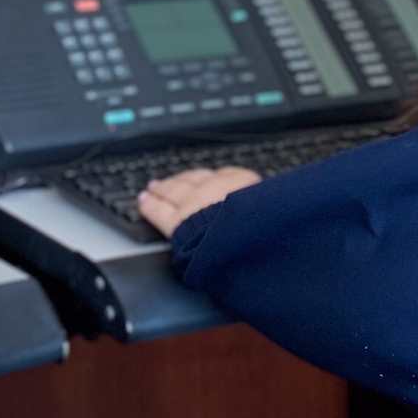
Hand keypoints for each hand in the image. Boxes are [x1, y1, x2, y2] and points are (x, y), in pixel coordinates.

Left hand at [136, 166, 260, 237]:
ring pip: (174, 191)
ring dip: (164, 188)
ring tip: (155, 187)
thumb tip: (269, 210)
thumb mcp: (274, 212)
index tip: (209, 180)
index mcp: (244, 182)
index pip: (226, 176)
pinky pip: (158, 209)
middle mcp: (216, 186)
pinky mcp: (177, 221)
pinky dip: (149, 204)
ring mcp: (193, 202)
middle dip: (185, 181)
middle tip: (178, 181)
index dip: (213, 179)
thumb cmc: (266, 229)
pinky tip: (143, 200)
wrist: (250, 241)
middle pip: (196, 181)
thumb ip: (266, 207)